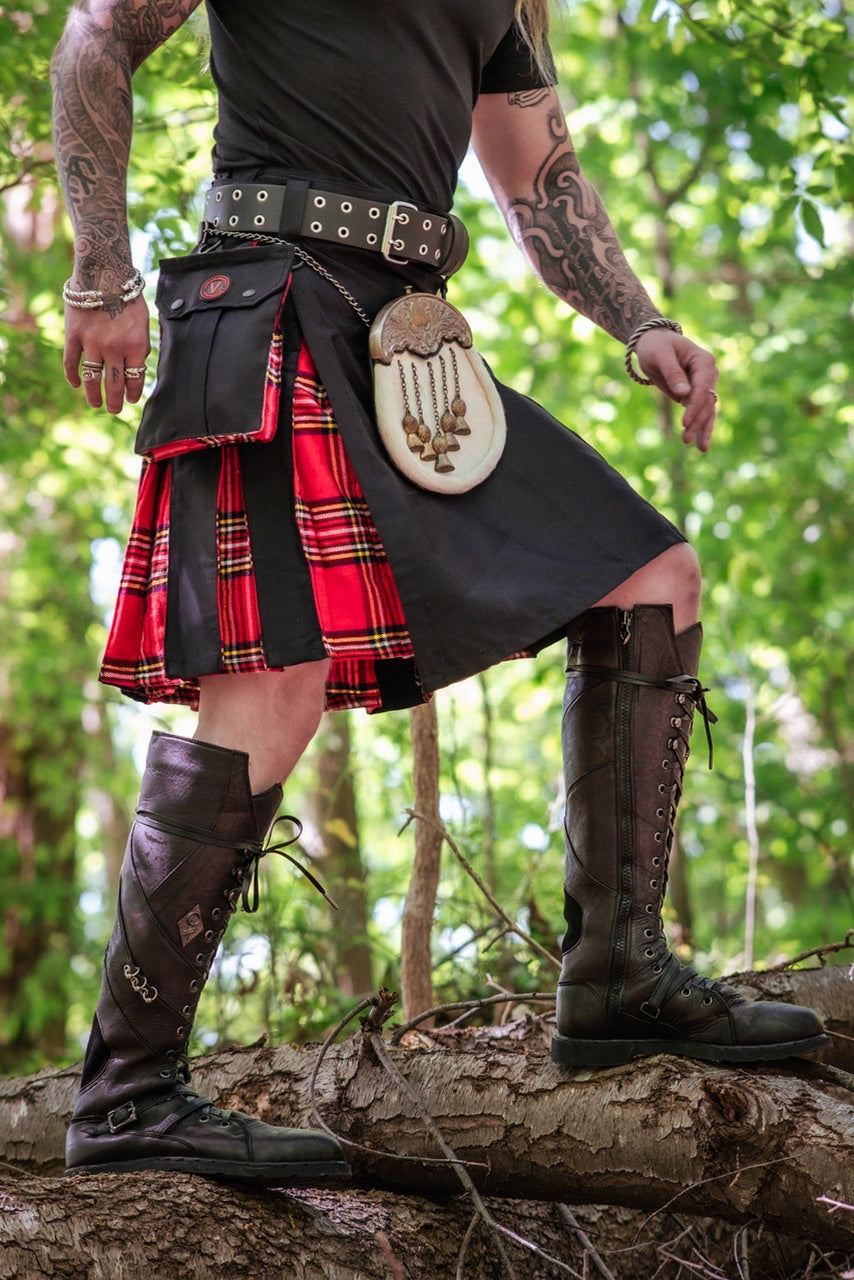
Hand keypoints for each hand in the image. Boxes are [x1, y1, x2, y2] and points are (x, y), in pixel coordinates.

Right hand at [63, 294, 150, 414]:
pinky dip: (72, 376)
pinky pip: (71, 363)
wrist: (103, 271)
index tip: (130, 400)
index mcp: (136, 346)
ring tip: (96, 403)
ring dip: (93, 395)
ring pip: (92, 378)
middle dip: (115, 401)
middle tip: (113, 409)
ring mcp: (92, 343)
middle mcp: (114, 349)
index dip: (133, 393)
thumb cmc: (128, 295)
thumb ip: (143, 344)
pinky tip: (75, 384)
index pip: (135, 379)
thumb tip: (141, 366)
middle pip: (114, 384)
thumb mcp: (145, 320)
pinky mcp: (73, 336)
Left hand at [634, 329, 718, 452]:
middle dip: (697, 421)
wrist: (653, 344)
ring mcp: (704, 385)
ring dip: (702, 428)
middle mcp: (708, 373)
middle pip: (706, 401)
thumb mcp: (660, 356)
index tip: (685, 423)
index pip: (702, 386)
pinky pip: (702, 412)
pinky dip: (702, 427)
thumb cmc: (656, 346)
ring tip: (700, 448)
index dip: (694, 406)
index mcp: (703, 360)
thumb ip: (673, 373)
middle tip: (685, 440)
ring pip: (707, 409)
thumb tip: (684, 394)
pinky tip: (701, 444)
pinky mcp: (695, 394)